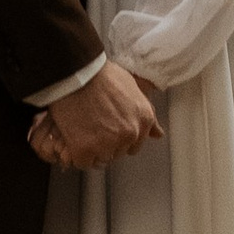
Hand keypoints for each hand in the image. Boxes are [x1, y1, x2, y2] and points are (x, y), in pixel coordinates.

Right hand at [29, 60, 161, 170]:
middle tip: (94, 125)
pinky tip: (74, 137)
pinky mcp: (85, 149)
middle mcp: (129, 134)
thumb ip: (146, 113)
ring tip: (83, 129)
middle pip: (118, 152)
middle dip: (106, 143)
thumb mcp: (133, 88)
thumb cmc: (101, 75)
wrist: (76, 71)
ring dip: (92, 149)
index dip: (120, 137)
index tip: (109, 129)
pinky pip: (83, 162)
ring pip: (101, 158)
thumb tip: (158, 134)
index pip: (135, 145)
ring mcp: (108, 143)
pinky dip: (77, 153)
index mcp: (144, 119)